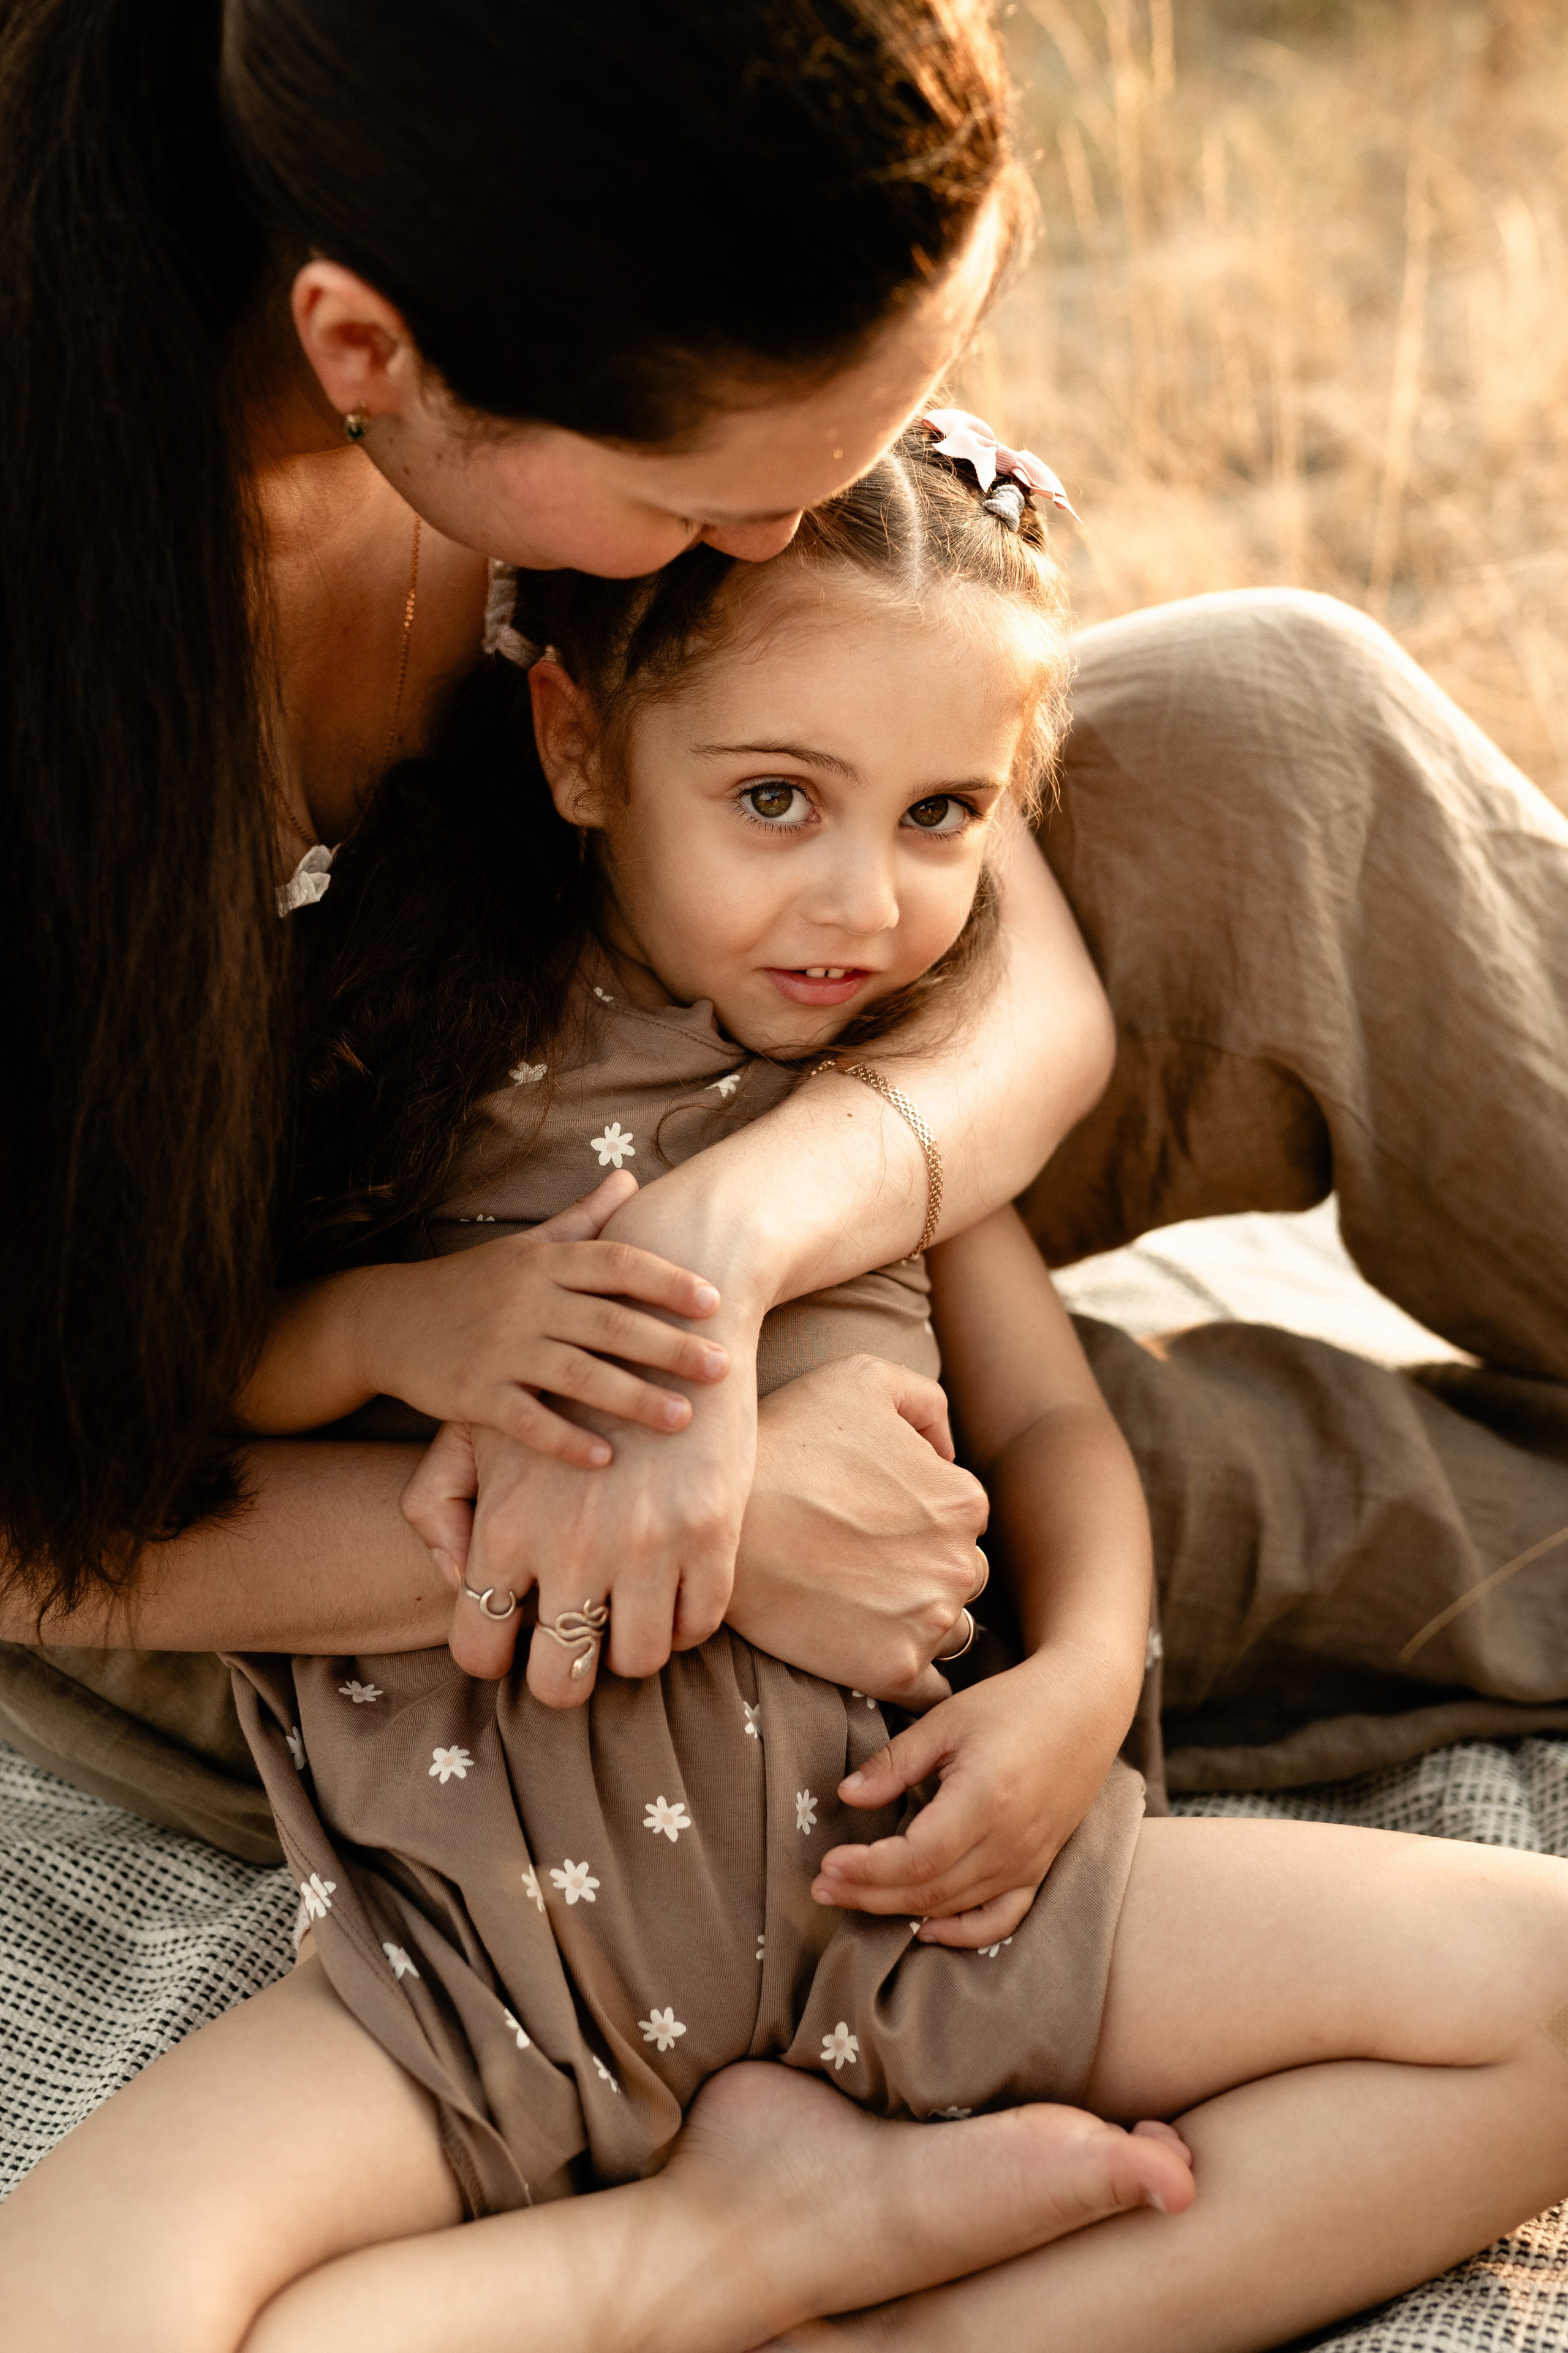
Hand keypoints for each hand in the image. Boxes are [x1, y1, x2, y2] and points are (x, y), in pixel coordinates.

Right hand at [351, 1170, 727, 1465]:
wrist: (385, 1321)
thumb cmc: (472, 1283)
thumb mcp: (525, 1247)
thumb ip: (582, 1219)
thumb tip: (632, 1179)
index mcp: (543, 1262)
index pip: (615, 1263)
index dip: (666, 1280)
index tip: (714, 1302)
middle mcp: (524, 1301)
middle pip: (609, 1323)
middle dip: (669, 1346)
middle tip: (722, 1368)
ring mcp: (498, 1349)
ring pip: (577, 1374)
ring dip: (633, 1398)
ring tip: (683, 1418)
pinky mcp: (472, 1393)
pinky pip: (527, 1420)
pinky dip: (566, 1440)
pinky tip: (606, 1459)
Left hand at [401, 1294, 766, 1702]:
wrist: (665, 1322)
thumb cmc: (560, 1381)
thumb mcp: (480, 1428)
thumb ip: (439, 1502)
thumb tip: (458, 1579)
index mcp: (506, 1527)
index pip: (478, 1647)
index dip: (494, 1658)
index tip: (516, 1642)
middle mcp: (573, 1548)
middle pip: (561, 1681)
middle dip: (564, 1679)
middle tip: (574, 1650)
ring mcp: (648, 1545)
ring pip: (637, 1661)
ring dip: (629, 1649)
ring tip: (625, 1615)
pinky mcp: (711, 1534)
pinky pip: (699, 1624)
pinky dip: (684, 1621)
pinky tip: (670, 1590)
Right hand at [727, 1357, 988, 1710]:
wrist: (720, 1523)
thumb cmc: (786, 1440)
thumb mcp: (860, 1379)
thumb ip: (924, 1401)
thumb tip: (949, 1450)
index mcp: (963, 1499)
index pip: (961, 1519)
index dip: (917, 1518)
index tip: (869, 1520)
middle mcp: (960, 1563)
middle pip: (959, 1577)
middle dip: (922, 1570)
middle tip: (859, 1562)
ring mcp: (929, 1622)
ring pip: (947, 1632)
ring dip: (916, 1622)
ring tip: (856, 1604)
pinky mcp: (893, 1671)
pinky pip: (929, 1689)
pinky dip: (907, 1675)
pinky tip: (868, 1652)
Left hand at [811, 1643, 1131, 1949]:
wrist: (1085, 1706)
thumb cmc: (1014, 1704)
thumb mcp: (947, 1720)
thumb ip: (896, 1762)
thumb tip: (846, 1796)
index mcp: (984, 1801)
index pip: (916, 1858)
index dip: (867, 1870)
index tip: (827, 1863)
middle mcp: (1010, 1842)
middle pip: (929, 1890)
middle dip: (868, 1894)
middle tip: (822, 1888)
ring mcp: (1029, 1861)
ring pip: (955, 1906)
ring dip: (899, 1910)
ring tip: (851, 1897)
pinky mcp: (1039, 1868)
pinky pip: (1000, 1918)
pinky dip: (962, 1933)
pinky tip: (926, 1931)